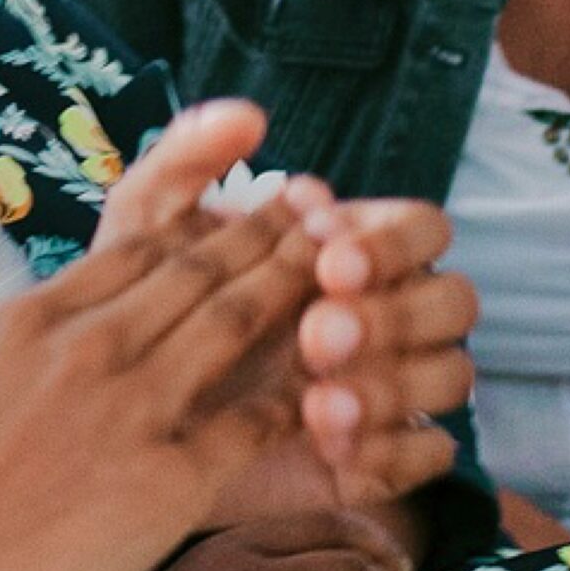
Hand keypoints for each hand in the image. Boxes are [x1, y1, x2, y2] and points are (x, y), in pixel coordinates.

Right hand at [0, 125, 334, 570]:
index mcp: (23, 325)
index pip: (132, 253)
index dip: (195, 231)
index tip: (228, 222)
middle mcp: (85, 346)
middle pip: (198, 270)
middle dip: (263, 238)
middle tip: (313, 216)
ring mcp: (132, 407)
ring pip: (239, 324)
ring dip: (297, 289)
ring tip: (343, 269)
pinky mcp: (172, 478)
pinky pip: (259, 422)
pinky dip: (304, 398)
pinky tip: (338, 385)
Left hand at [101, 109, 475, 520]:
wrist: (114, 420)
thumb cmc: (142, 308)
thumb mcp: (146, 232)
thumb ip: (185, 161)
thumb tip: (250, 115)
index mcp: (356, 248)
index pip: (422, 227)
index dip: (388, 239)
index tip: (322, 251)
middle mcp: (389, 311)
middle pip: (455, 300)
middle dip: (396, 312)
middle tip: (317, 331)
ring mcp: (391, 386)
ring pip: (453, 375)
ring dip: (395, 384)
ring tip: (318, 402)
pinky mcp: (379, 455)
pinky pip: (429, 453)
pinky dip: (392, 449)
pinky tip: (330, 448)